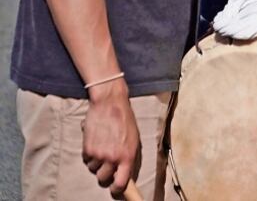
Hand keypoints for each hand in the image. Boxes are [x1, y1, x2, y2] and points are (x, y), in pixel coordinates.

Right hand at [83, 79, 139, 195]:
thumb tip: (124, 171)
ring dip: (96, 162)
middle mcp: (113, 158)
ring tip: (102, 148)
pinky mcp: (87, 148)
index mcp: (128, 156)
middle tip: (106, 165)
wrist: (110, 104)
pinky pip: (86, 159)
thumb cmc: (125, 120)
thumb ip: (128, 155)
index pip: (122, 182)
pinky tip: (95, 142)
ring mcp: (99, 154)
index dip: (117, 188)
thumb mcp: (133, 138)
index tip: (115, 188)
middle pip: (103, 179)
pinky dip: (89, 154)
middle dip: (104, 174)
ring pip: (93, 169)